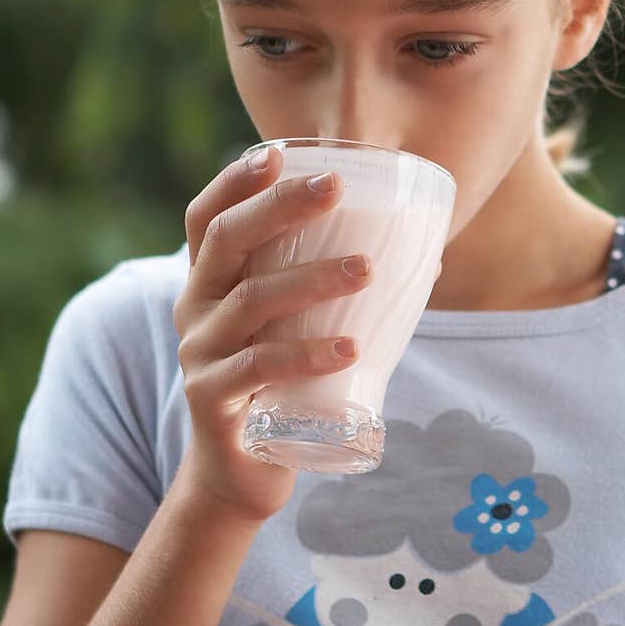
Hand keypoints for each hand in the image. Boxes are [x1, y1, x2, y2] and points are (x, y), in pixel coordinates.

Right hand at [172, 146, 372, 523]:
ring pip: (252, 301)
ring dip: (312, 279)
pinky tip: (350, 348)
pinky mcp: (213, 401)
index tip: (277, 152)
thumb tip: (429, 251)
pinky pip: (259, 368)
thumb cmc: (280, 383)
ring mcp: (200, 355)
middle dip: (280, 206)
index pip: (207, 218)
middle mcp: (195, 309)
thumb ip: (333, 287)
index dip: (234, 181)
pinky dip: (306, 354)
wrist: (241, 473)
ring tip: (368, 270)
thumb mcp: (292, 326)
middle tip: (334, 187)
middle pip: (227, 241)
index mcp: (210, 282)